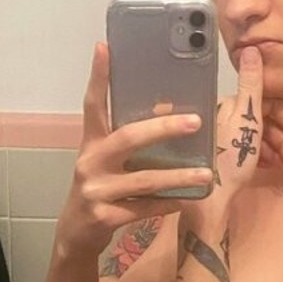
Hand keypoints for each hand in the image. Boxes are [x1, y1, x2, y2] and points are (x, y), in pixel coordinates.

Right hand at [56, 42, 214, 258]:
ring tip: (205, 174)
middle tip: (195, 121)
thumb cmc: (100, 190)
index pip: (93, 104)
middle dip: (163, 128)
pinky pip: (143, 208)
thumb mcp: (107, 161)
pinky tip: (185, 200)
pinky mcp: (104, 217)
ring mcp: (96, 191)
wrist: (76, 234)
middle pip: (128, 138)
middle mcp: (90, 162)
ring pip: (144, 179)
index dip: (98, 77)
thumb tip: (170, 112)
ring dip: (177, 176)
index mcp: (92, 143)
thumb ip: (128, 140)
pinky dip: (166, 204)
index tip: (104, 47)